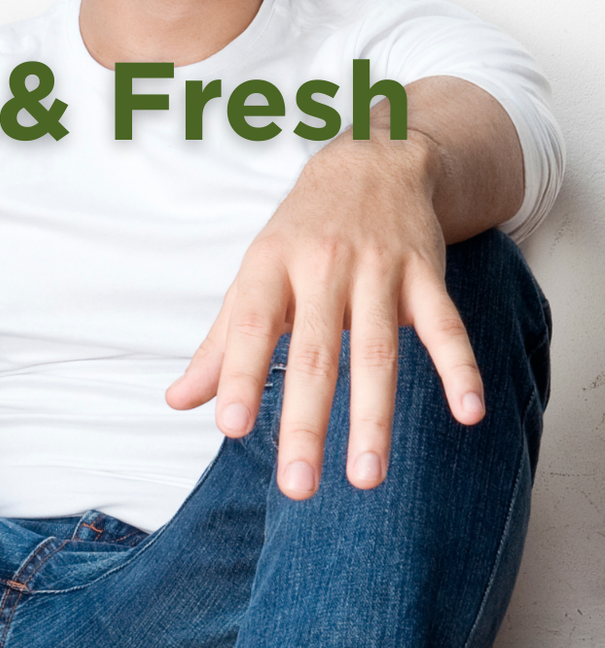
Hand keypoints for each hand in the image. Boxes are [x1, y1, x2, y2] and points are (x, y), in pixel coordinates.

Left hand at [165, 130, 484, 497]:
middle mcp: (323, 267)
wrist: (371, 161)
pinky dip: (460, 368)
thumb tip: (179, 401)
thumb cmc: (299, 236)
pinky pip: (446, 326)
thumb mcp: (252, 280)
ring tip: (367, 476)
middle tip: (299, 486)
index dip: (241, 377)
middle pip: (315, 356)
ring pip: (378, 351)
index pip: (250, 328)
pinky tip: (469, 413)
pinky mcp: (427, 272)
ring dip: (374, 417)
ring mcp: (379, 269)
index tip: (232, 428)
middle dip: (308, 424)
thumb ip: (221, 347)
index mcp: (269, 269)